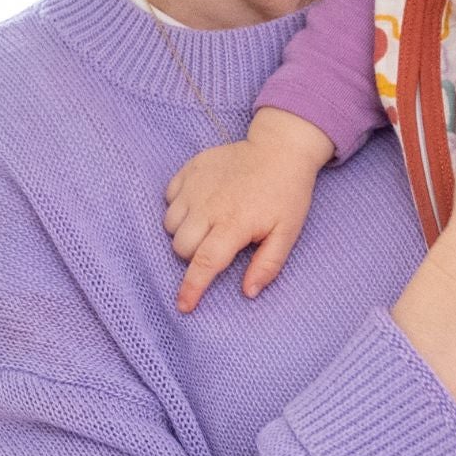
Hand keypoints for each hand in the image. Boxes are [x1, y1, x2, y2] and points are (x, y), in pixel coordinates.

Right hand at [163, 109, 334, 311]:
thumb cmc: (286, 194)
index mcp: (234, 223)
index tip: (184, 306)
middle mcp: (208, 205)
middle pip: (181, 247)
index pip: (204, 263)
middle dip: (193, 256)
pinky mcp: (190, 169)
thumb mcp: (287, 232)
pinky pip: (168, 197)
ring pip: (170, 224)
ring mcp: (196, 185)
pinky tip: (200, 204)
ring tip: (208, 224)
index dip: (191, 288)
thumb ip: (268, 265)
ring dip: (184, 232)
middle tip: (217, 245)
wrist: (280, 148)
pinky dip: (179, 206)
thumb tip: (248, 292)